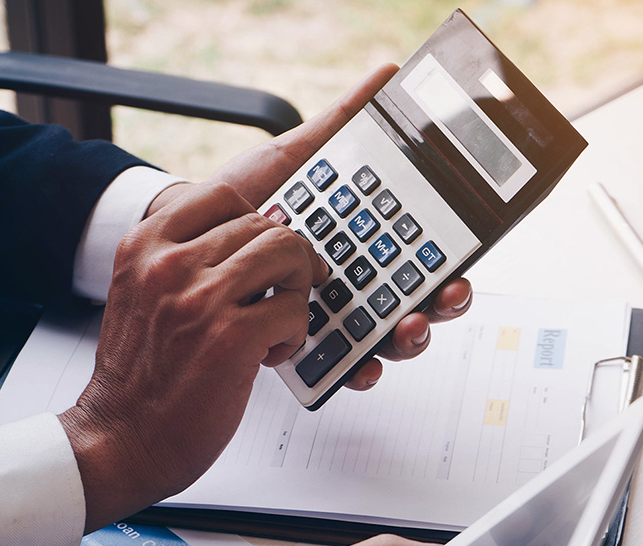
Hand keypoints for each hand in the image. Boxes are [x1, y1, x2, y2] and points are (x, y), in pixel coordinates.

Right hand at [59, 180, 325, 530]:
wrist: (120, 440)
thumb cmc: (144, 375)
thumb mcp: (144, 295)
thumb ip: (185, 256)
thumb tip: (253, 228)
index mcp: (148, 241)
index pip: (228, 191)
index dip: (272, 196)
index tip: (299, 189)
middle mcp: (168, 259)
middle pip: (268, 221)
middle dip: (293, 258)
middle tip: (291, 288)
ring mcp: (197, 295)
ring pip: (288, 254)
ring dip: (298, 291)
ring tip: (278, 322)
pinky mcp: (227, 336)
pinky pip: (293, 309)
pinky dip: (294, 333)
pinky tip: (269, 353)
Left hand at [149, 66, 474, 391]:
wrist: (183, 240)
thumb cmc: (241, 207)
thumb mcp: (291, 163)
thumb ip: (339, 129)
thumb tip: (387, 77)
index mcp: (364, 242)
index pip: (421, 258)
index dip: (448, 267)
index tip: (458, 269)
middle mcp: (355, 284)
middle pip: (416, 302)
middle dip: (441, 306)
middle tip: (446, 297)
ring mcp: (330, 319)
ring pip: (386, 338)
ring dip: (408, 339)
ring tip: (408, 328)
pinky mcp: (299, 347)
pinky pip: (338, 367)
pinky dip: (355, 370)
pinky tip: (358, 365)